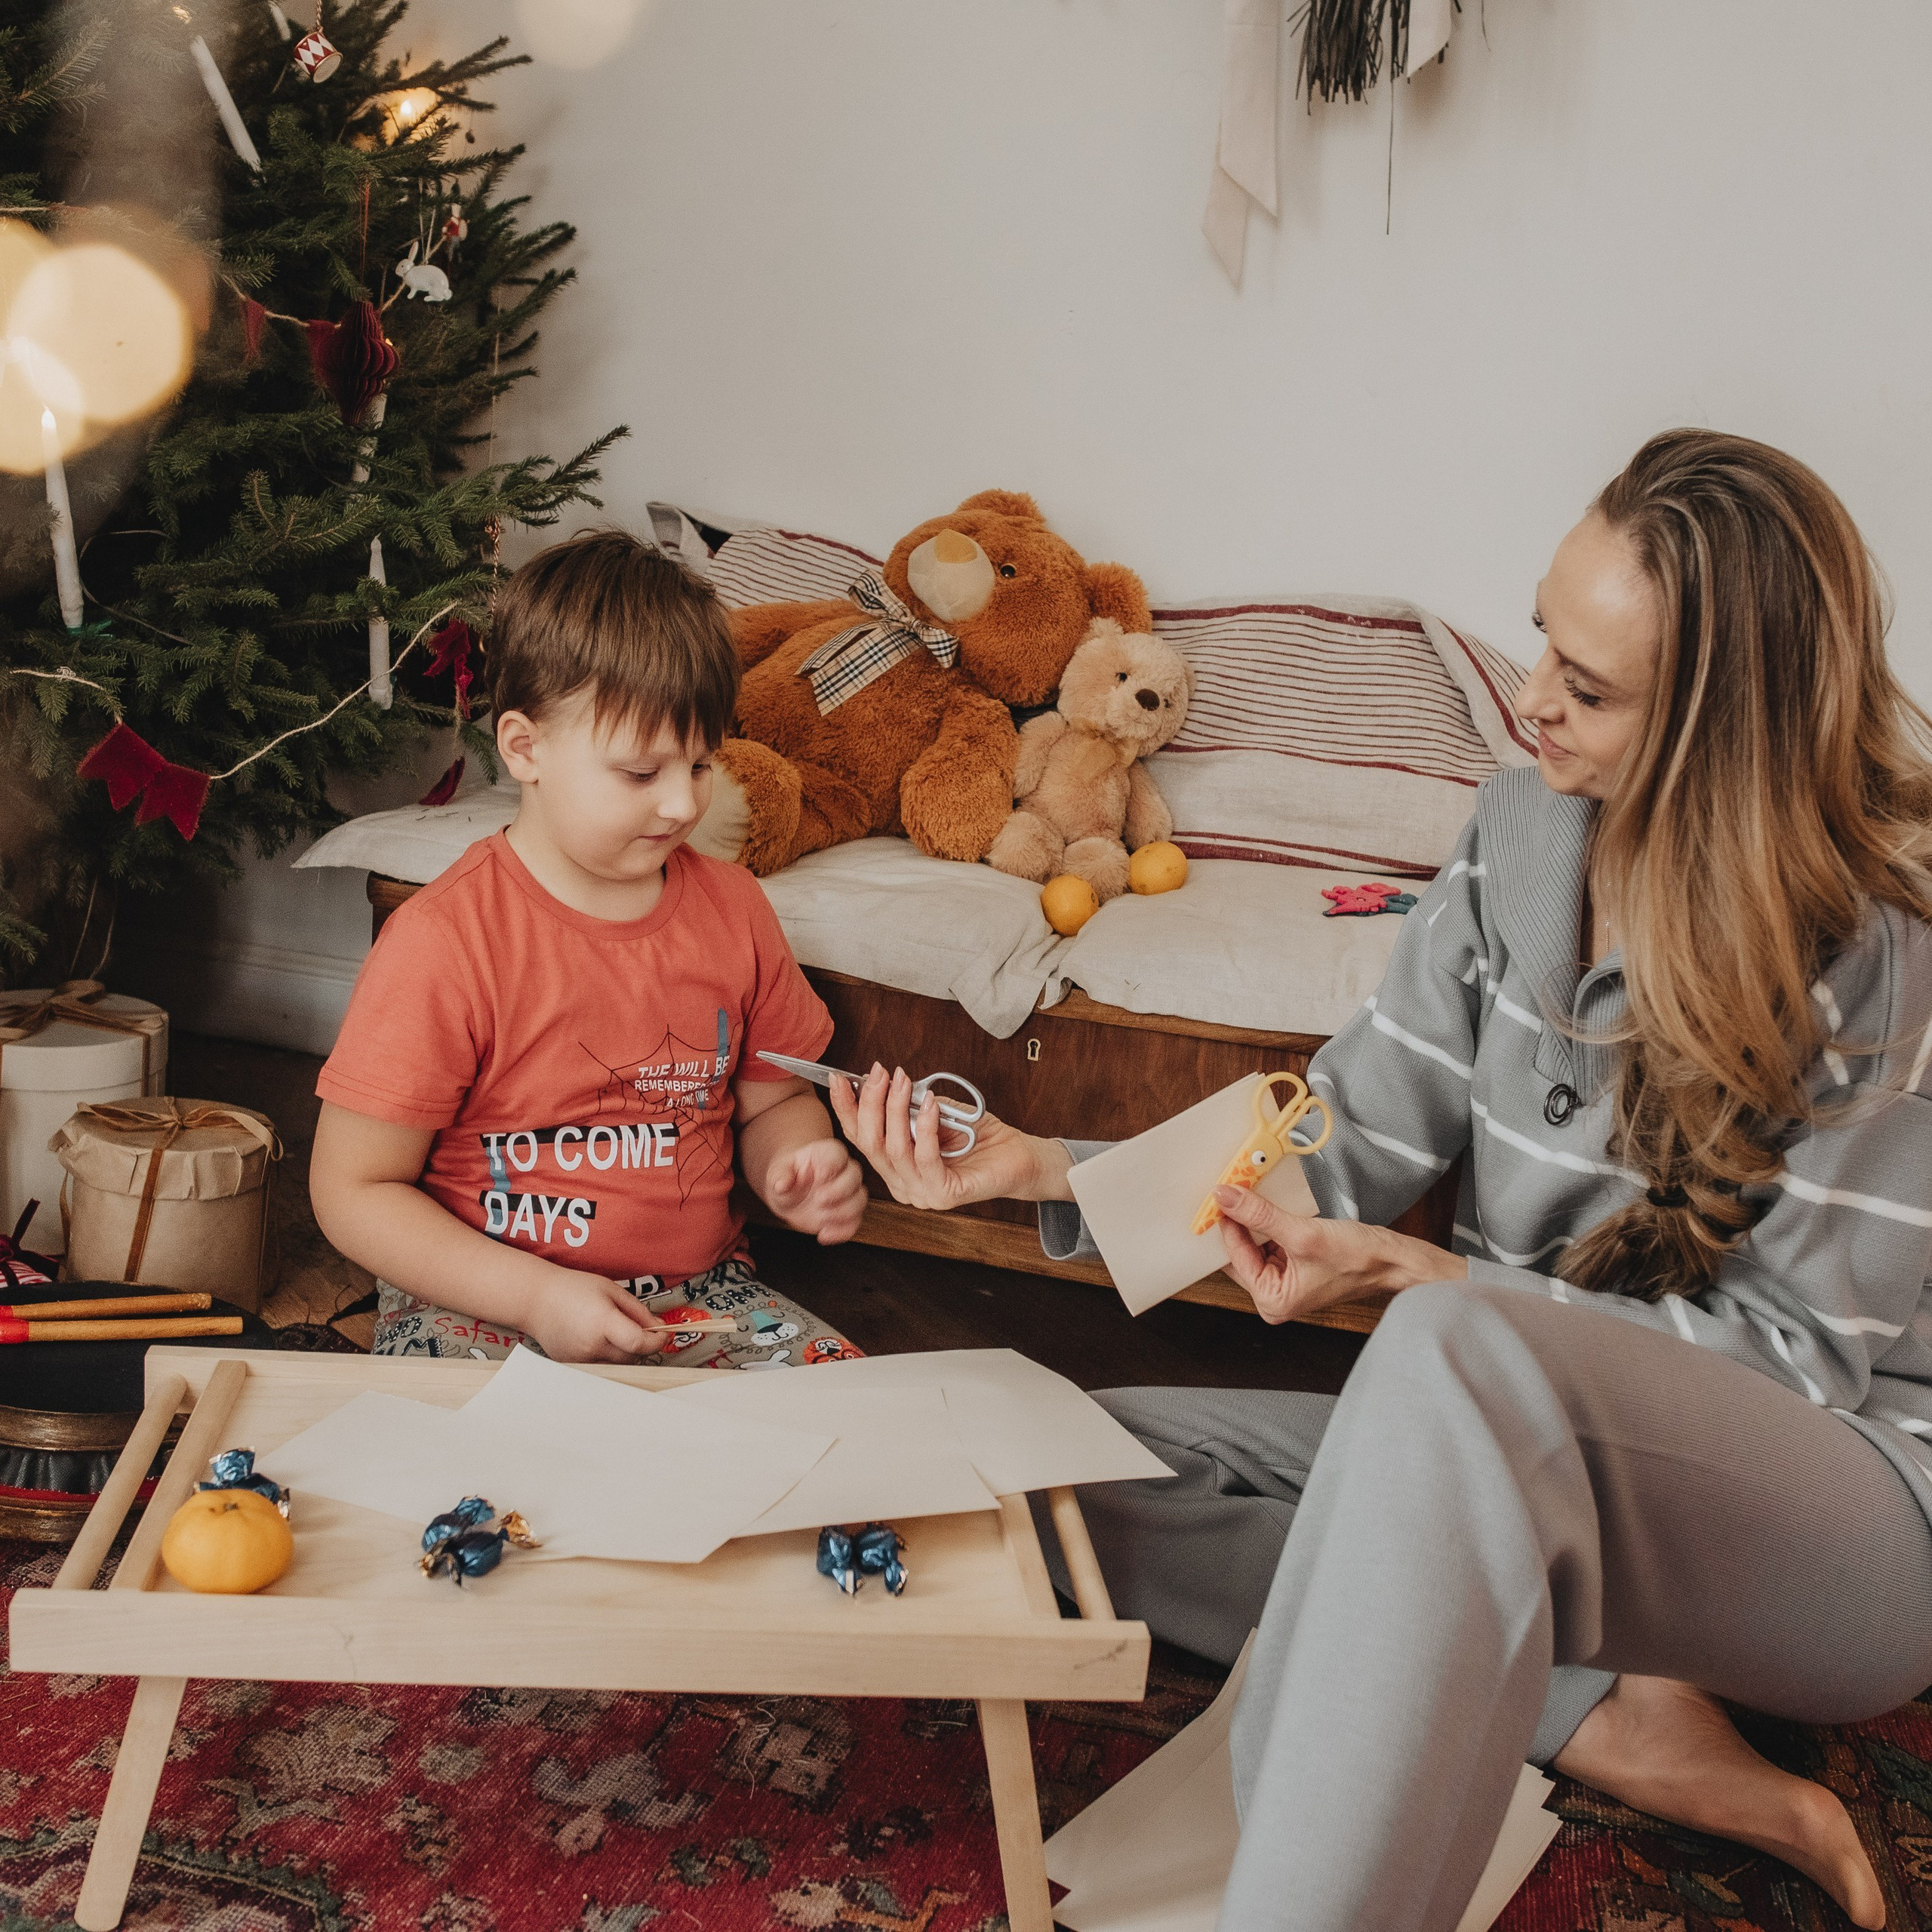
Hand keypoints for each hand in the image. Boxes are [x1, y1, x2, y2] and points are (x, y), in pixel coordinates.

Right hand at [520, 1271, 668, 1362]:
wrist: (536, 1299)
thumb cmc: (573, 1289)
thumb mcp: (611, 1290)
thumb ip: (638, 1311)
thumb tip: (659, 1327)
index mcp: (602, 1323)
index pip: (639, 1343)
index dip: (657, 1341)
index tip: (662, 1334)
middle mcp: (591, 1346)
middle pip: (632, 1357)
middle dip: (641, 1345)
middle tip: (636, 1327)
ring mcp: (580, 1359)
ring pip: (617, 1364)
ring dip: (624, 1351)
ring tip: (611, 1330)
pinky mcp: (572, 1366)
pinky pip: (600, 1365)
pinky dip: (606, 1355)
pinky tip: (595, 1337)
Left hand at [763, 1136, 867, 1243]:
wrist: (789, 1195)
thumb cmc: (787, 1177)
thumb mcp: (778, 1173)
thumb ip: (780, 1175)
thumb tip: (781, 1184)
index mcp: (825, 1154)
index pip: (838, 1153)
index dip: (832, 1164)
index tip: (819, 1175)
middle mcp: (842, 1171)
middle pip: (855, 1176)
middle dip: (840, 1191)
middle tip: (819, 1200)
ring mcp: (848, 1193)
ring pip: (860, 1200)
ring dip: (843, 1212)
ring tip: (821, 1217)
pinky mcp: (847, 1214)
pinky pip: (855, 1223)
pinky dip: (842, 1232)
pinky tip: (823, 1234)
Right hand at [829, 1064, 1071, 1209]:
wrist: (1020, 1157)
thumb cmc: (979, 1136)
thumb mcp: (936, 1112)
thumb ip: (909, 1104)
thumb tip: (882, 1081)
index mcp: (895, 1167)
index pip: (860, 1138)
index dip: (846, 1107)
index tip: (840, 1077)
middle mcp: (902, 1184)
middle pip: (869, 1143)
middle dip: (870, 1103)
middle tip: (880, 1072)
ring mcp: (921, 1193)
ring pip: (893, 1149)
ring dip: (895, 1109)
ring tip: (903, 1081)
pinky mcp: (944, 1194)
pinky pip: (924, 1157)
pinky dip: (925, 1126)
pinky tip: (930, 1104)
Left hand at [1213, 1185, 1464, 1322]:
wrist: (1396, 1260)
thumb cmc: (1359, 1258)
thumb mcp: (1302, 1233)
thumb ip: (1259, 1215)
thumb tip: (1225, 1198)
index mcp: (1272, 1301)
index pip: (1235, 1255)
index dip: (1226, 1222)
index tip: (1219, 1192)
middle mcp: (1275, 1298)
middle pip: (1241, 1252)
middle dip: (1239, 1221)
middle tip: (1232, 1188)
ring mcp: (1286, 1284)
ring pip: (1255, 1244)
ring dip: (1254, 1219)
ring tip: (1250, 1191)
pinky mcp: (1296, 1269)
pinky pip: (1271, 1242)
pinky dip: (1269, 1223)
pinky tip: (1269, 1204)